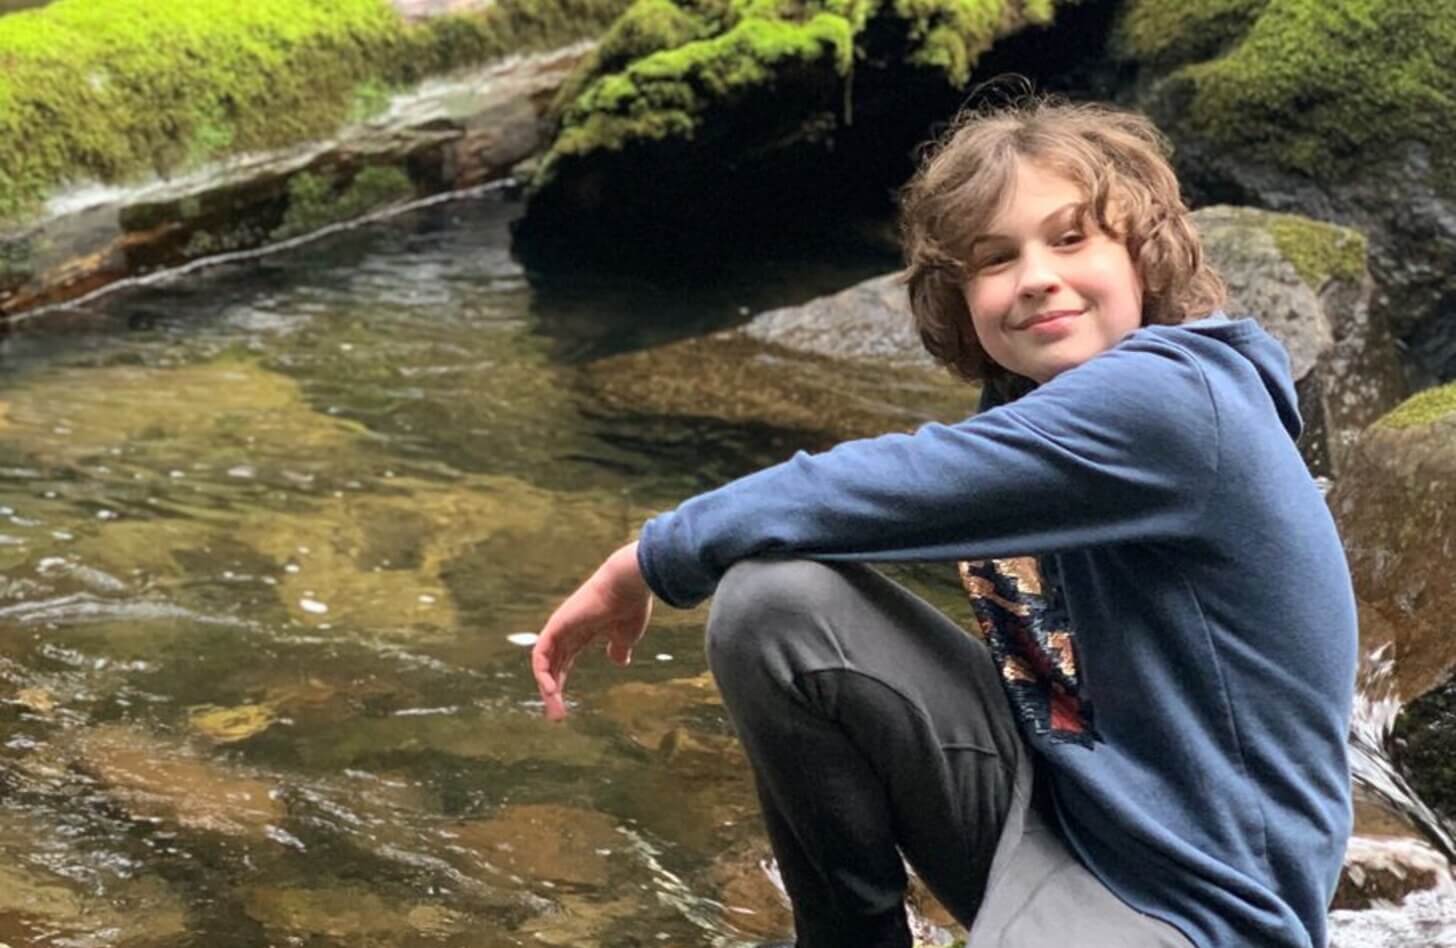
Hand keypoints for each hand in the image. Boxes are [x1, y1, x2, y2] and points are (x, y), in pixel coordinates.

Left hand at [532, 542, 652, 720]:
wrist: (629, 583)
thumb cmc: (631, 606)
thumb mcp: (626, 636)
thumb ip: (619, 648)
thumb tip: (619, 661)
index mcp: (583, 632)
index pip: (563, 661)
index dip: (560, 683)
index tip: (563, 707)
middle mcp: (567, 630)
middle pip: (552, 666)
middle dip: (552, 692)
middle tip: (557, 717)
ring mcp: (560, 627)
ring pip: (544, 663)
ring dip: (548, 689)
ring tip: (556, 712)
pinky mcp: (556, 625)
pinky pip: (541, 654)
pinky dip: (543, 673)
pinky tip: (551, 691)